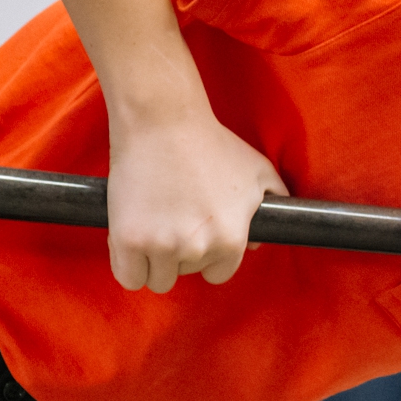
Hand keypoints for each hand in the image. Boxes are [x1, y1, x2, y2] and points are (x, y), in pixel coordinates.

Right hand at [105, 108, 286, 293]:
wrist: (162, 121)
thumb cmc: (211, 143)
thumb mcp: (258, 171)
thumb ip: (273, 204)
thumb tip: (260, 241)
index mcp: (232, 240)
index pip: (218, 274)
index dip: (207, 256)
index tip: (195, 234)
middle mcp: (199, 249)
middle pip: (185, 273)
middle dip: (179, 253)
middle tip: (171, 217)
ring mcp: (162, 246)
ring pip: (156, 279)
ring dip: (152, 261)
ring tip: (151, 225)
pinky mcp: (128, 239)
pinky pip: (128, 277)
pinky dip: (127, 265)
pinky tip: (129, 241)